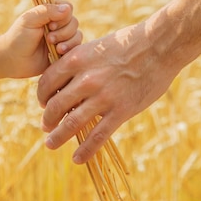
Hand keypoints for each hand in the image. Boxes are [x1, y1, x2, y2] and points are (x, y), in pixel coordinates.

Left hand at [4, 2, 81, 77]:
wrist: (13, 60)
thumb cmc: (18, 37)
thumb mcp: (30, 20)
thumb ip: (47, 11)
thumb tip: (67, 8)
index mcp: (50, 13)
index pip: (68, 8)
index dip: (63, 16)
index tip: (50, 24)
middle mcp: (58, 24)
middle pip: (74, 22)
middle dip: (63, 31)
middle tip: (48, 38)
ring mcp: (62, 38)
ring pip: (77, 35)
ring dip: (67, 41)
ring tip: (55, 48)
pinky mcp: (65, 52)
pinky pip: (77, 48)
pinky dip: (70, 49)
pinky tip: (59, 52)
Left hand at [37, 21, 178, 163]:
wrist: (159, 46)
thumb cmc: (129, 42)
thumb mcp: (97, 46)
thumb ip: (81, 62)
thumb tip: (68, 78)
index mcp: (77, 59)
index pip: (47, 82)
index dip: (41, 96)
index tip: (43, 103)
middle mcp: (85, 79)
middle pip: (55, 105)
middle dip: (47, 119)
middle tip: (46, 127)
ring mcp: (103, 97)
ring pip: (72, 124)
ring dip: (58, 137)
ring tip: (50, 144)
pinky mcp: (121, 111)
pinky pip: (97, 136)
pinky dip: (85, 150)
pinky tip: (77, 158)